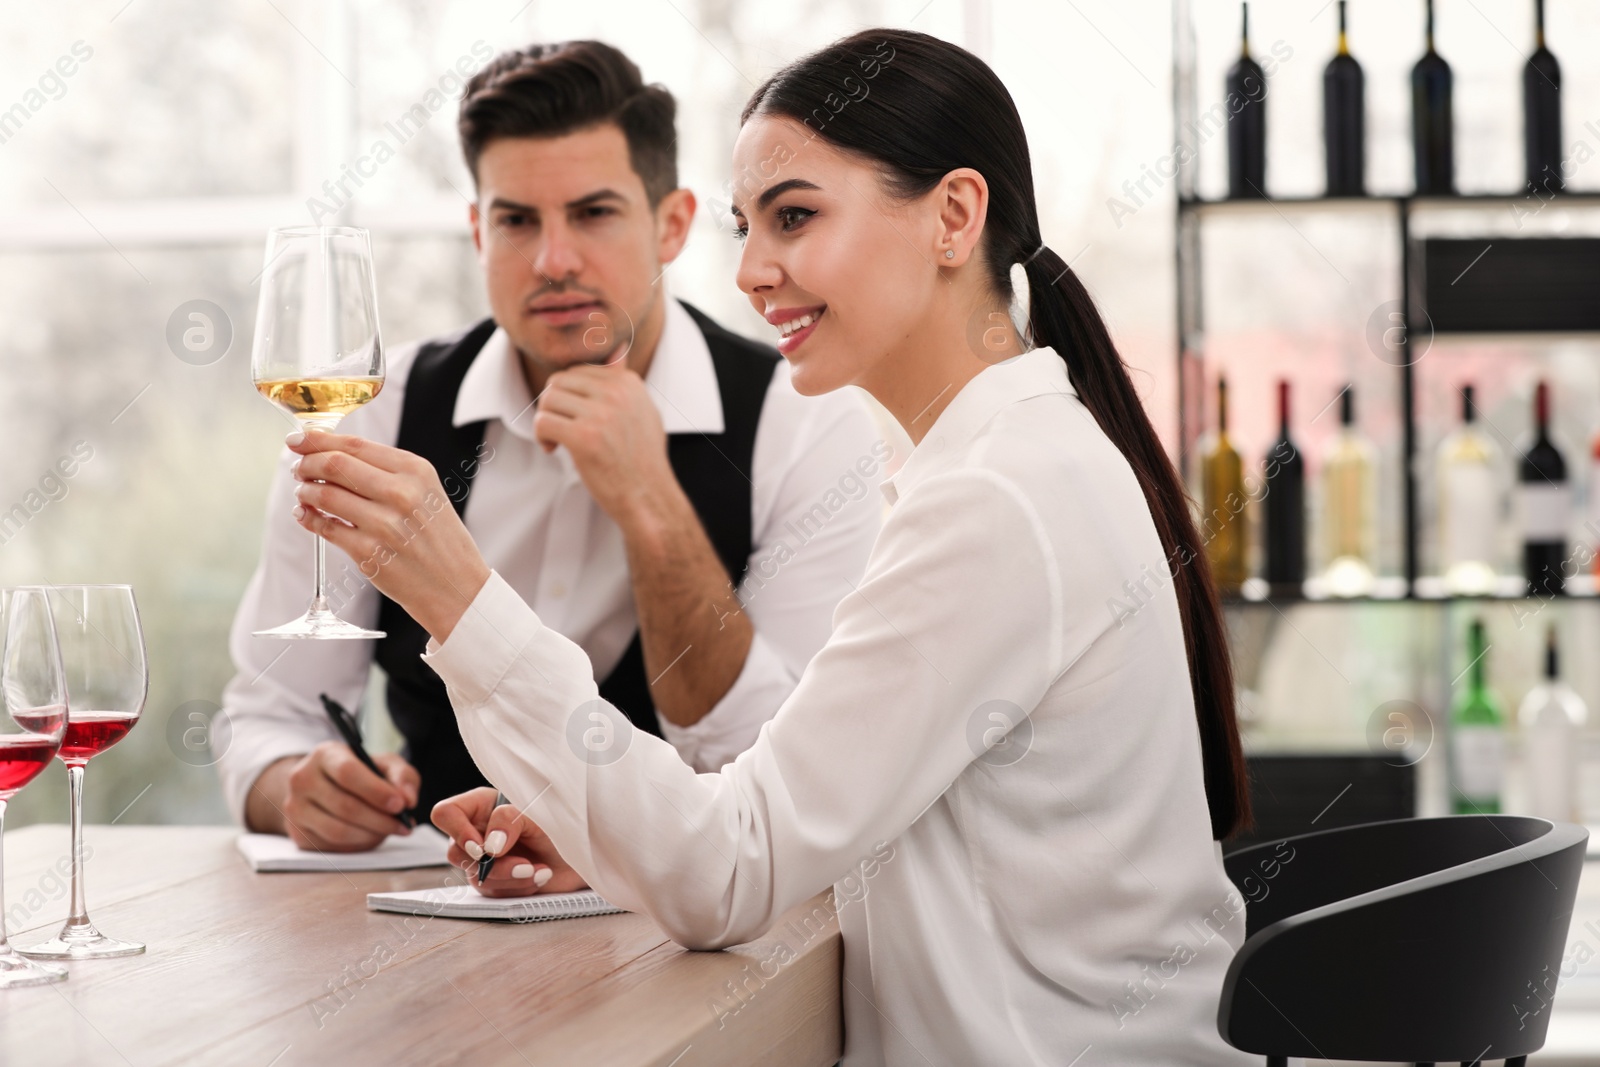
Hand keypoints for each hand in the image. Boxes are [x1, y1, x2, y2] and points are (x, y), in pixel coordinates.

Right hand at [249, 743, 419, 851]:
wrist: (325, 786)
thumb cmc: (362, 773)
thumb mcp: (385, 764)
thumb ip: (403, 776)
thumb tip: (408, 800)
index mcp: (325, 754)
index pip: (348, 773)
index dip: (376, 792)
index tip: (400, 805)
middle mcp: (302, 779)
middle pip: (344, 806)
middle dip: (380, 819)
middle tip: (403, 825)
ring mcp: (295, 807)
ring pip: (337, 830)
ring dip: (371, 835)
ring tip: (390, 831)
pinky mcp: (297, 832)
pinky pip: (331, 846)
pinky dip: (357, 845)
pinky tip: (371, 836)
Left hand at [287, 429, 491, 641]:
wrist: (457, 586)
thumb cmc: (438, 538)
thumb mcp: (426, 493)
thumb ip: (386, 472)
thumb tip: (331, 454)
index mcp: (416, 471)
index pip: (356, 445)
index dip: (318, 440)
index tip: (298, 440)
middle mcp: (401, 493)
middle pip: (335, 464)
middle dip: (307, 463)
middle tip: (299, 469)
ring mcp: (384, 524)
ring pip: (324, 495)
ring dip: (305, 491)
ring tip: (304, 493)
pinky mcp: (369, 553)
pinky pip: (325, 527)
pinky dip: (308, 518)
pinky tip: (306, 515)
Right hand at [431, 786, 587, 897]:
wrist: (583, 852)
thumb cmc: (560, 823)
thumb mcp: (537, 813)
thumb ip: (509, 820)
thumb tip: (488, 848)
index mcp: (482, 805)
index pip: (446, 814)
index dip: (456, 831)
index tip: (481, 848)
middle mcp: (478, 832)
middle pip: (455, 852)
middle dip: (494, 865)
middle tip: (525, 865)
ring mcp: (485, 859)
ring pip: (477, 877)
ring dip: (512, 878)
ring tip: (541, 870)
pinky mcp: (498, 881)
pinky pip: (494, 893)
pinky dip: (520, 888)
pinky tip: (541, 876)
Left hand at [532, 363, 676, 527]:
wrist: (648, 497)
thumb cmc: (642, 460)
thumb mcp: (643, 412)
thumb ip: (626, 382)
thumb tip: (618, 351)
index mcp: (629, 383)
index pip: (578, 371)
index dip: (569, 395)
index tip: (575, 418)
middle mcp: (617, 393)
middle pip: (559, 381)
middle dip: (552, 405)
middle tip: (559, 428)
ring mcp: (601, 414)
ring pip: (548, 400)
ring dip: (545, 420)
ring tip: (556, 440)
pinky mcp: (585, 437)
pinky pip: (543, 421)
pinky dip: (541, 436)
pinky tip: (553, 449)